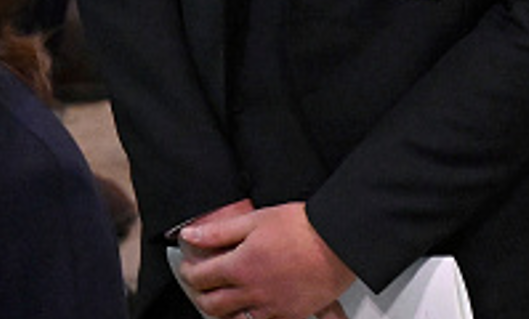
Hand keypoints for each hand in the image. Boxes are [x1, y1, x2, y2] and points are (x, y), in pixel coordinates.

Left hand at [177, 201, 354, 317]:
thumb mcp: (257, 219)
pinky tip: (253, 308)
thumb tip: (191, 235)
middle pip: (211, 304)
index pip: (200, 276)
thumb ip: (219, 231)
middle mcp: (251, 292)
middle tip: (201, 285)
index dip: (189, 271)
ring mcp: (270, 307)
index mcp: (240, 266)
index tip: (189, 266)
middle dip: (200, 294)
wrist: (340, 240)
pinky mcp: (289, 315)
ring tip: (223, 298)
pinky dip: (251, 318)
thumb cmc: (304, 226)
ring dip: (222, 310)